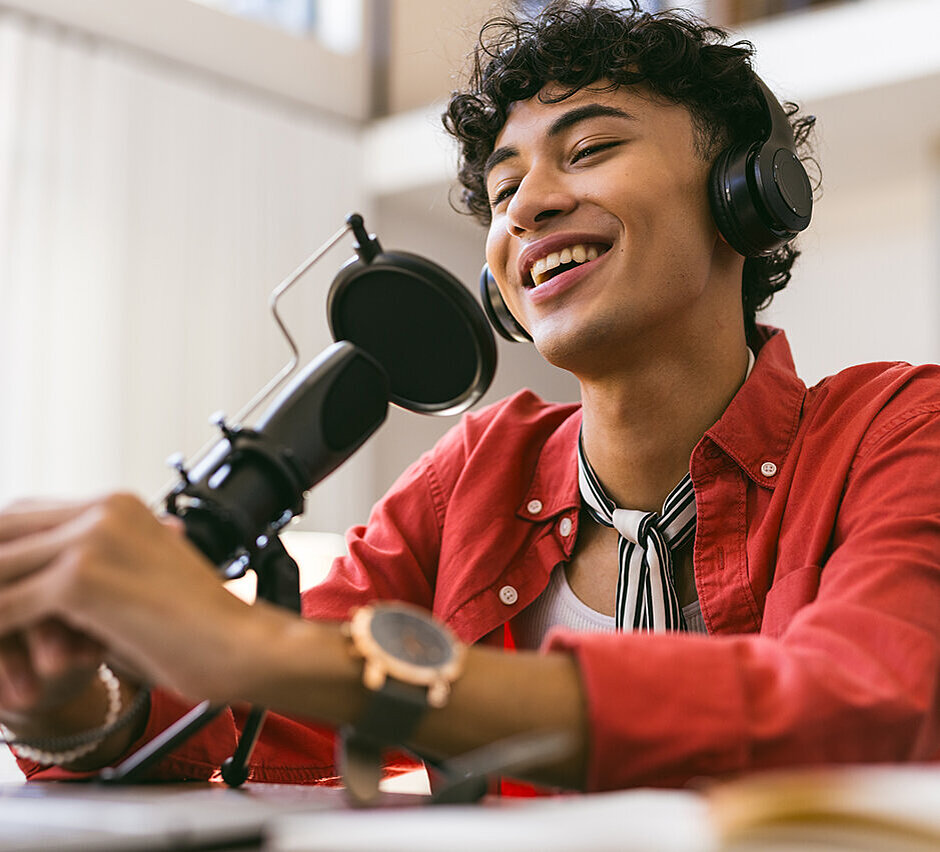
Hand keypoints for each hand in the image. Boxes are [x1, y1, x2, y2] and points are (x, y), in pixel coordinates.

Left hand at [0, 494, 256, 703]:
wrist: (245, 645)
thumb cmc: (205, 624)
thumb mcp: (145, 578)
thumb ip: (98, 569)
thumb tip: (45, 588)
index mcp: (119, 506)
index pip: (23, 515)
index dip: (2, 549)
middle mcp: (103, 511)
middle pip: (3, 530)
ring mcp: (91, 540)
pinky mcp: (81, 579)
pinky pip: (4, 607)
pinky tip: (5, 664)